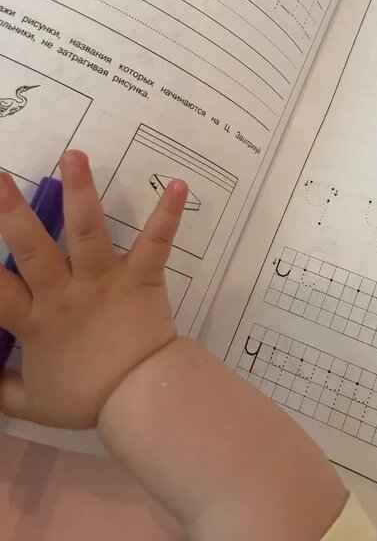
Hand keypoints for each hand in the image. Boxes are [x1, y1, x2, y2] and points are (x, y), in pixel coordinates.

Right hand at [0, 150, 187, 428]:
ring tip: (74, 154)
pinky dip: (168, 214)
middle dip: (11, 211)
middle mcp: (64, 292)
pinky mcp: (141, 277)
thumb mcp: (31, 403)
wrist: (142, 398)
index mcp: (34, 321)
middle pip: (32, 247)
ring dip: (81, 191)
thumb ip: (1, 389)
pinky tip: (179, 185)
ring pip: (88, 231)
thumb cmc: (88, 398)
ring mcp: (104, 280)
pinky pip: (155, 243)